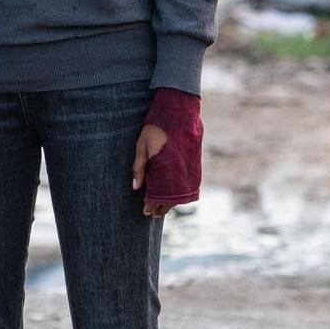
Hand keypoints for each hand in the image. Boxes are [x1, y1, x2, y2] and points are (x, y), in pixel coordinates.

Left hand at [135, 89, 201, 213]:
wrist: (178, 113)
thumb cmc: (155, 129)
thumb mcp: (142, 146)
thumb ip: (139, 167)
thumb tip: (136, 188)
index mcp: (164, 168)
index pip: (158, 194)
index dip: (152, 204)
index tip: (146, 212)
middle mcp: (178, 171)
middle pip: (171, 197)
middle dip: (162, 207)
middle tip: (153, 214)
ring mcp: (187, 168)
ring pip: (180, 193)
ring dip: (172, 201)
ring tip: (163, 208)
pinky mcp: (193, 164)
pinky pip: (187, 184)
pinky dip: (180, 193)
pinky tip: (174, 196)